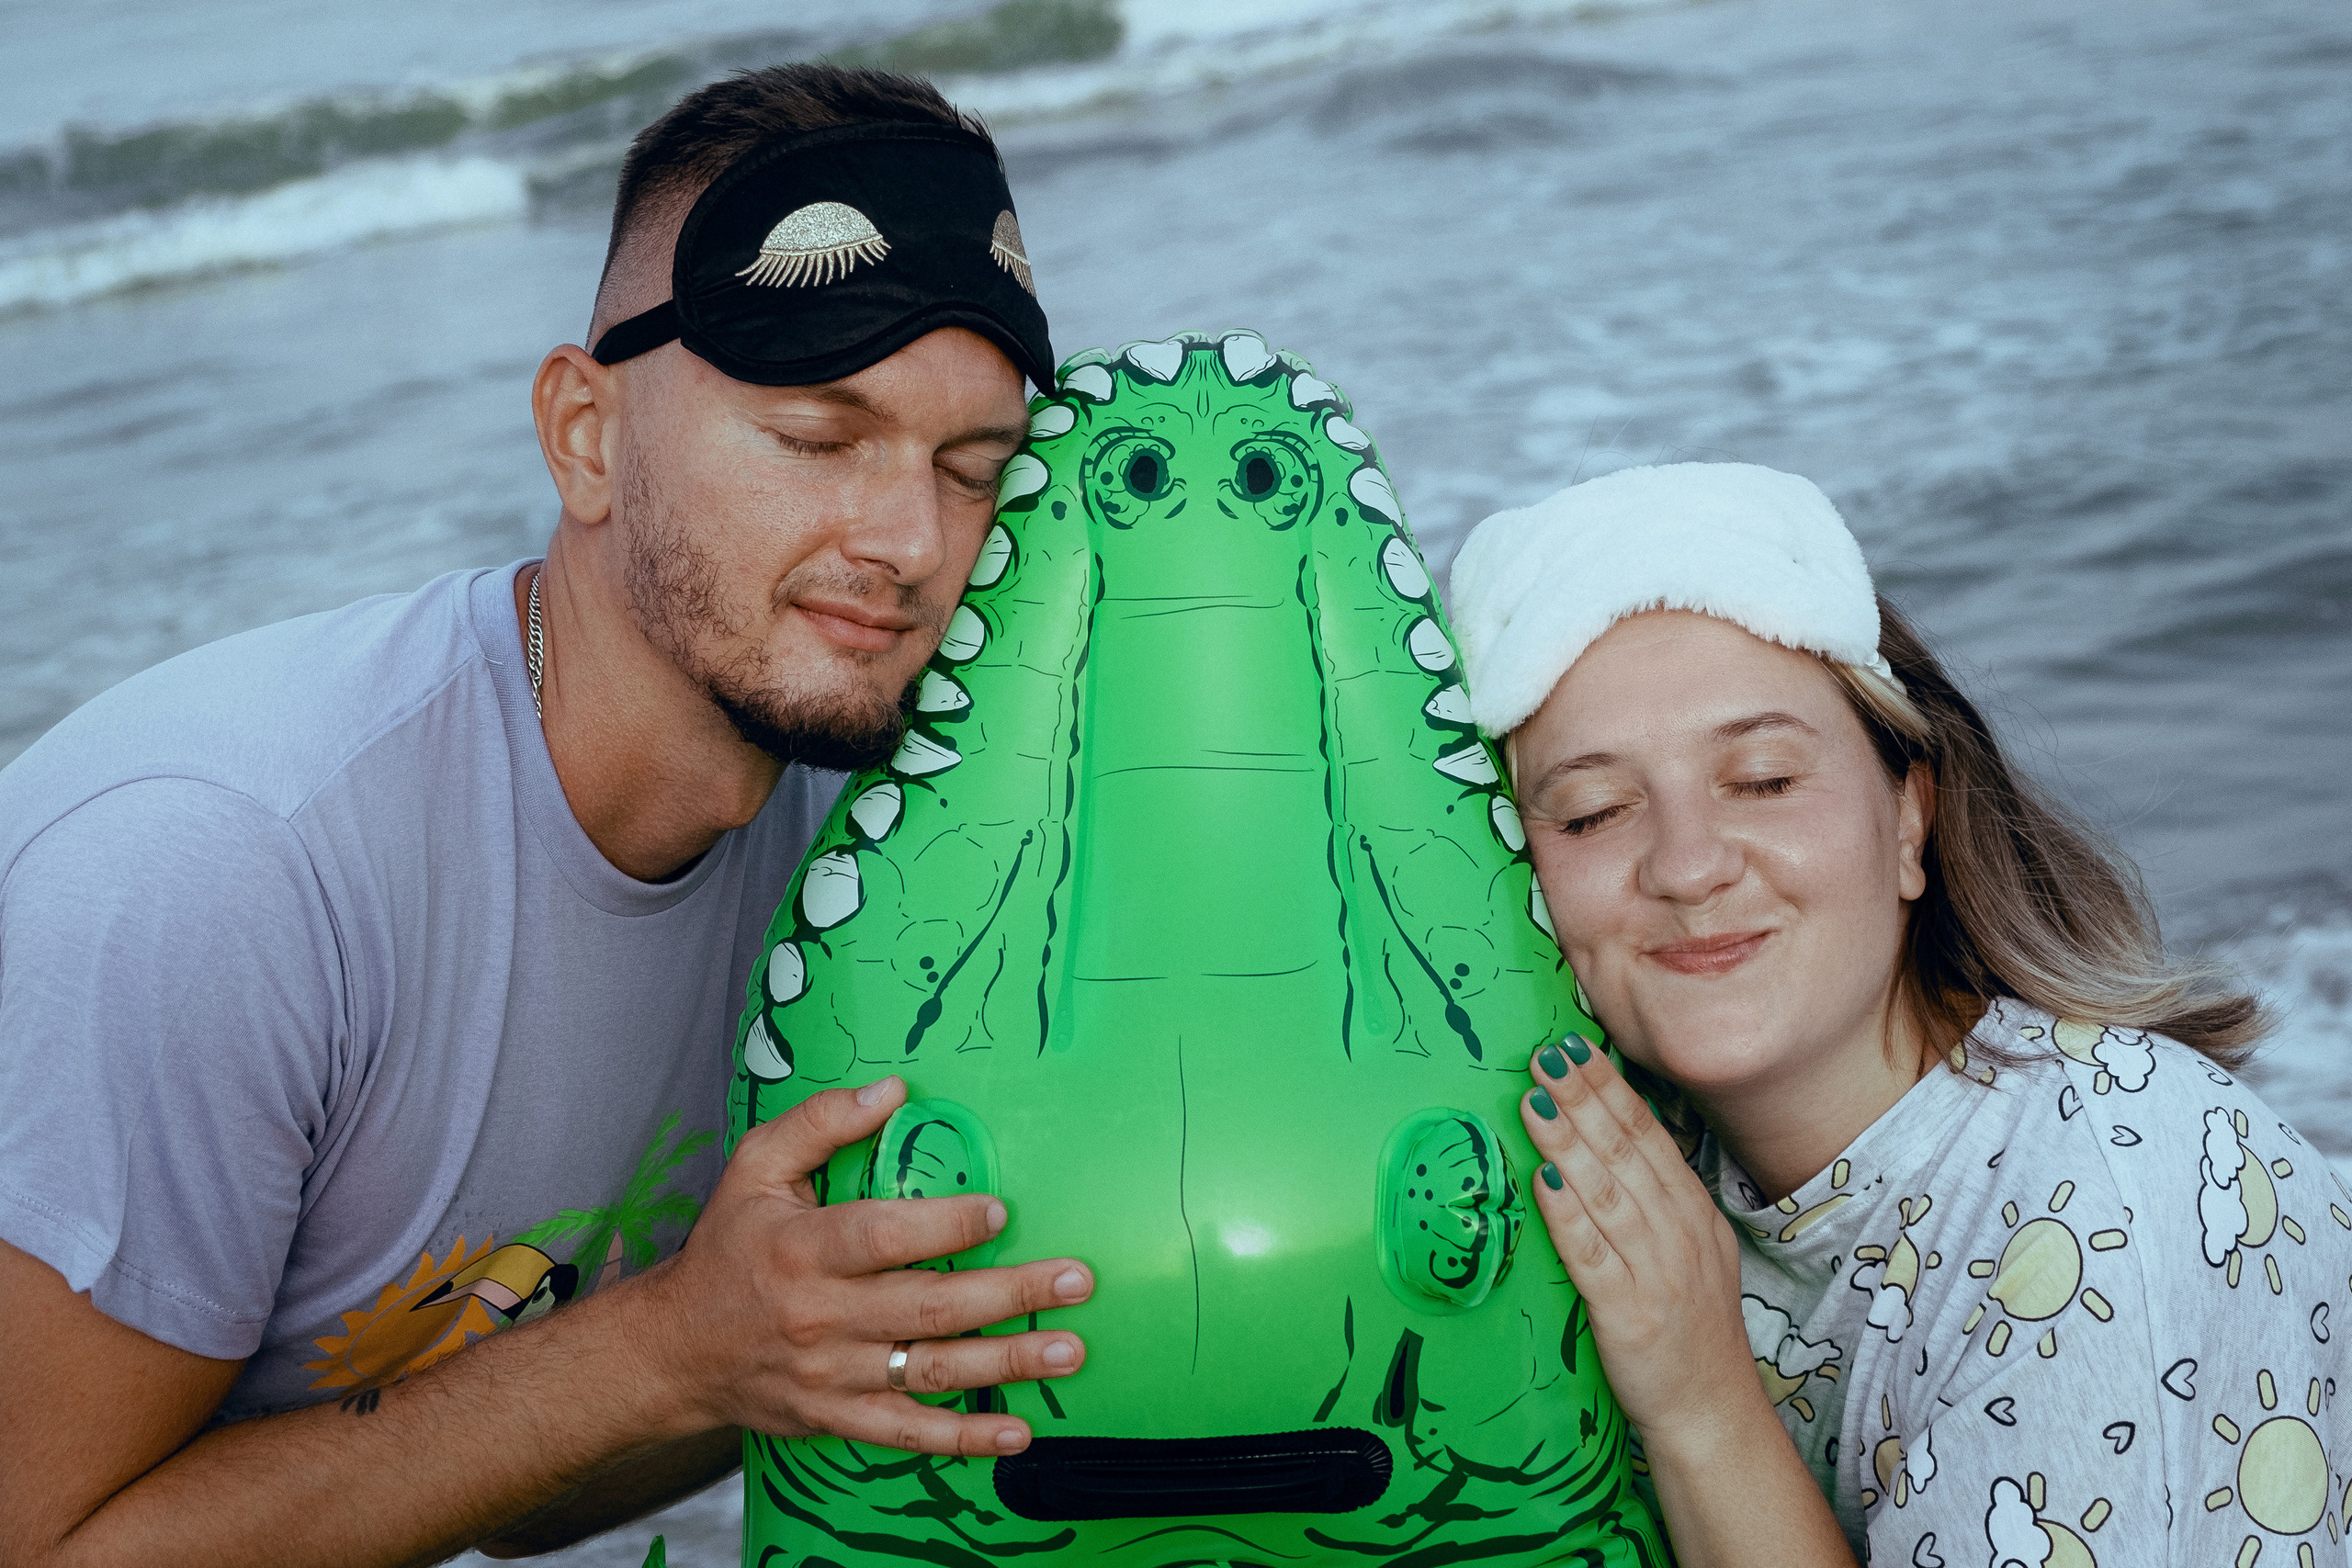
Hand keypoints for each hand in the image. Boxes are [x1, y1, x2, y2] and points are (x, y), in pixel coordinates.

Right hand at [638, 1075, 1091, 1456]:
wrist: (672, 1351)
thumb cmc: (726, 1249)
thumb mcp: (755, 1167)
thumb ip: (822, 1122)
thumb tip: (894, 1090)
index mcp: (803, 1248)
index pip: (883, 1237)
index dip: (944, 1226)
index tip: (1000, 1212)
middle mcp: (821, 1316)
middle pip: (927, 1307)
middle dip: (1009, 1294)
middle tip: (1074, 1281)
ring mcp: (832, 1374)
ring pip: (931, 1371)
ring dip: (1006, 1363)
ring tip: (1068, 1349)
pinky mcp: (837, 1417)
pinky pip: (908, 1432)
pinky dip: (965, 1439)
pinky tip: (1018, 1434)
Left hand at [1518, 1038, 1751, 1442]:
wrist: (1712, 1413)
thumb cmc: (1692, 1332)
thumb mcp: (1692, 1253)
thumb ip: (1657, 1202)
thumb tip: (1607, 1146)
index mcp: (1694, 1215)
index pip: (1648, 1136)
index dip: (1609, 1089)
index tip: (1575, 1048)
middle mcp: (1678, 1235)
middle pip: (1624, 1153)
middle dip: (1582, 1098)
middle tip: (1546, 1055)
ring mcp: (1655, 1273)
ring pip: (1605, 1192)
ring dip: (1567, 1141)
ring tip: (1534, 1100)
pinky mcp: (1627, 1313)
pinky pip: (1591, 1255)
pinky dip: (1566, 1215)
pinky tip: (1542, 1180)